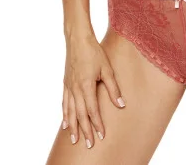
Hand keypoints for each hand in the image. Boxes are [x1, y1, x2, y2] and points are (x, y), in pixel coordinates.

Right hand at [60, 31, 125, 147]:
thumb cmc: (94, 52)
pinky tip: (65, 122)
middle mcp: (75, 89)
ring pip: (69, 111)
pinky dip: (65, 114)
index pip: (92, 110)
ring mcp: (69, 86)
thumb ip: (113, 88)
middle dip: (85, 130)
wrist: (78, 40)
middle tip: (88, 145)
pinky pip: (64, 103)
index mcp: (86, 86)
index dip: (97, 124)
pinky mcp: (66, 83)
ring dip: (73, 126)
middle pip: (80, 114)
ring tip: (74, 139)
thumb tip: (121, 104)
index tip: (101, 136)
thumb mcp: (107, 69)